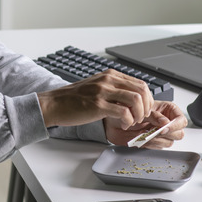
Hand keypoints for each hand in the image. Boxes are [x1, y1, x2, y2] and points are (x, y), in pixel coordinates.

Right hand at [37, 69, 153, 128]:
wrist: (54, 103)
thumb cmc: (74, 98)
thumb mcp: (97, 86)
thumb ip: (114, 89)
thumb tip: (132, 99)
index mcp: (110, 75)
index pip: (140, 83)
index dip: (147, 99)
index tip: (143, 110)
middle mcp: (108, 80)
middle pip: (142, 90)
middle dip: (146, 107)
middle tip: (140, 118)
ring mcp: (102, 92)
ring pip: (135, 100)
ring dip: (139, 114)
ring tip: (132, 122)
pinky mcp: (97, 105)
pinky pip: (123, 112)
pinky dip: (128, 121)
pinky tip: (122, 125)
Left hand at [104, 101, 186, 147]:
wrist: (114, 119)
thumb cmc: (127, 109)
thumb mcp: (141, 108)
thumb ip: (154, 116)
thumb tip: (165, 122)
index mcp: (168, 110)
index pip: (181, 120)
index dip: (175, 125)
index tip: (164, 128)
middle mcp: (166, 123)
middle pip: (179, 133)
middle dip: (166, 134)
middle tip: (154, 131)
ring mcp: (160, 134)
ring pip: (169, 142)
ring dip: (156, 139)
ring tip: (143, 133)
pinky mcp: (153, 143)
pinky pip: (158, 147)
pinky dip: (149, 144)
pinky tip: (141, 138)